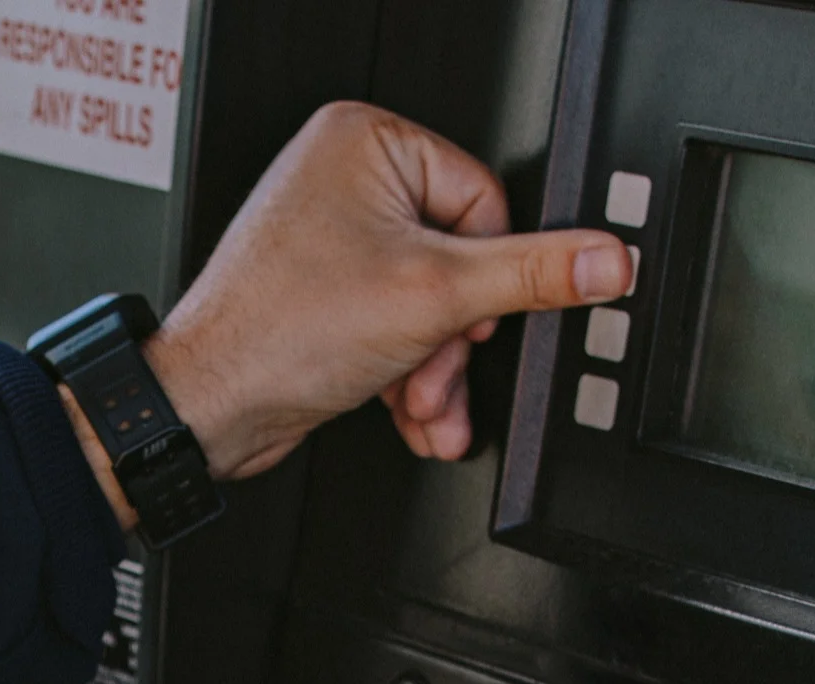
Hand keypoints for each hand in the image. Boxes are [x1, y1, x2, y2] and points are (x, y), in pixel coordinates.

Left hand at [66, 102, 631, 516]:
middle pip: (458, 258)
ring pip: (430, 303)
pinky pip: (395, 325)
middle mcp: (343, 178)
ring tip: (418, 403)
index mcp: (365, 141)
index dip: (482, 273)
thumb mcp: (436, 297)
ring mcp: (331, 237)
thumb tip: (607, 256)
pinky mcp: (326, 293)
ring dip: (433, 368)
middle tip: (433, 367)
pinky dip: (406, 374)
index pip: (483, 199)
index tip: (462, 317)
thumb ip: (533, 275)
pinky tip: (405, 412)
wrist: (208, 408)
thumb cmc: (280, 332)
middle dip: (452, 336)